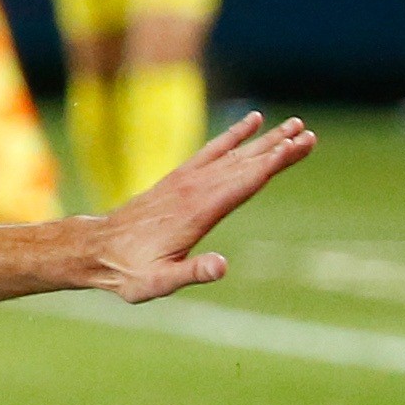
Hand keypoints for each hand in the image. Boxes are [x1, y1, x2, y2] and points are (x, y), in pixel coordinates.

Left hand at [92, 113, 313, 301]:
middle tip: (310, 133)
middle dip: (278, 148)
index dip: (272, 164)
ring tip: (294, 125)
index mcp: (197, 211)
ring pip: (232, 154)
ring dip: (264, 140)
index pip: (243, 182)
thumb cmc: (128, 271)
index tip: (298, 146)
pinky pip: (211, 151)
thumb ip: (191, 273)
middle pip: (244, 163)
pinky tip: (250, 122)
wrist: (95, 249)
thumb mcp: (158, 282)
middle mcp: (193, 189)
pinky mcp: (179, 179)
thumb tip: (221, 266)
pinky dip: (233, 136)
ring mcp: (185, 181)